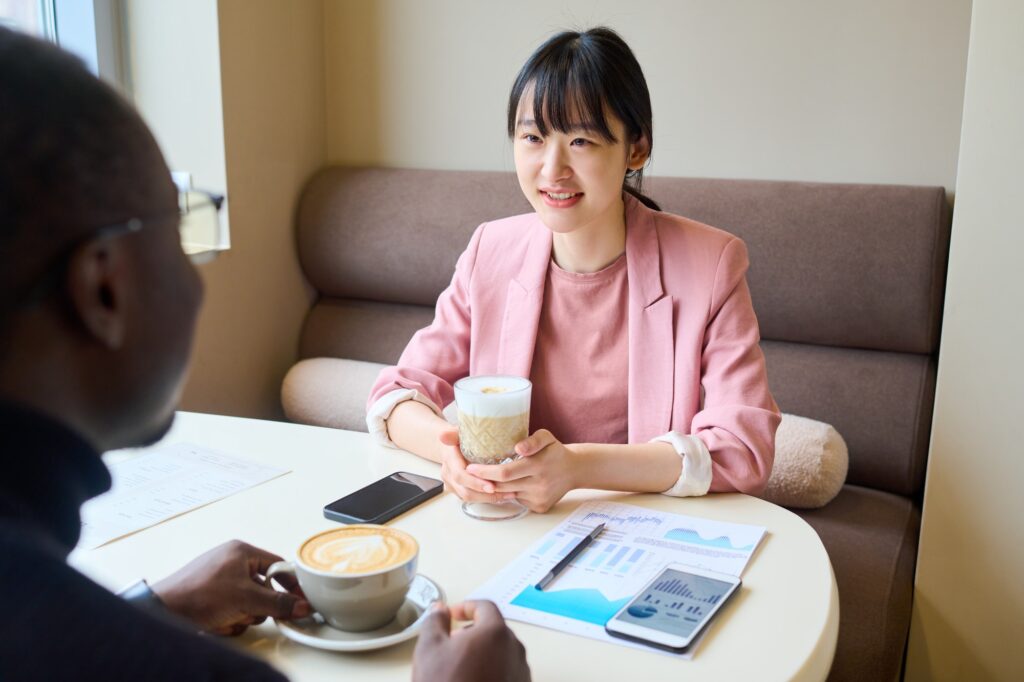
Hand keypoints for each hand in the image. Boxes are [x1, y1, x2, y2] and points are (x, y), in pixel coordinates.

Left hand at [151, 540, 310, 635]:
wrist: (164, 612)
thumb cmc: (198, 595)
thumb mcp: (247, 599)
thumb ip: (278, 603)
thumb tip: (301, 605)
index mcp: (241, 552)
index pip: (278, 565)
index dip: (290, 584)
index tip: (300, 600)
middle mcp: (231, 563)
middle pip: (264, 588)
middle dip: (259, 606)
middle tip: (250, 611)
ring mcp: (220, 581)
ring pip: (250, 603)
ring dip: (244, 615)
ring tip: (228, 616)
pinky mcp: (211, 598)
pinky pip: (234, 611)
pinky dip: (230, 620)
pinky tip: (218, 622)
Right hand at [413, 601, 529, 681]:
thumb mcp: (430, 649)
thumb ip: (435, 622)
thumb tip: (440, 609)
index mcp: (495, 633)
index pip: (485, 607)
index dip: (466, 607)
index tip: (453, 614)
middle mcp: (515, 650)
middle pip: (495, 630)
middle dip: (474, 632)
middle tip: (452, 643)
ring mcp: (521, 673)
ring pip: (503, 653)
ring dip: (484, 653)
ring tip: (461, 667)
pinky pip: (507, 673)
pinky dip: (492, 671)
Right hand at [438, 427, 507, 504]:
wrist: (449, 446)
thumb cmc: (460, 437)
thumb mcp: (459, 431)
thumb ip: (454, 433)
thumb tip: (443, 435)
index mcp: (449, 458)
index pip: (460, 475)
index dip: (476, 482)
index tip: (492, 485)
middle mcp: (448, 473)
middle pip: (465, 490)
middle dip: (485, 494)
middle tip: (506, 493)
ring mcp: (451, 483)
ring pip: (468, 497)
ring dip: (488, 499)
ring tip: (509, 494)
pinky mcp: (456, 490)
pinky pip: (470, 499)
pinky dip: (485, 499)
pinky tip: (502, 496)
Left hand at [465, 429, 576, 512]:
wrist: (574, 470)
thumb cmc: (555, 451)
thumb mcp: (546, 437)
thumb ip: (533, 440)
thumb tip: (518, 448)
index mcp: (538, 466)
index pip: (505, 472)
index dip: (485, 472)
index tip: (470, 468)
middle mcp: (539, 485)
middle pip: (503, 486)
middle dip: (484, 481)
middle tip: (470, 474)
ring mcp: (539, 498)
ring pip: (508, 494)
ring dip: (495, 488)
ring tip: (485, 478)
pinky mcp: (540, 507)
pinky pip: (517, 501)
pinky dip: (510, 493)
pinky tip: (508, 485)